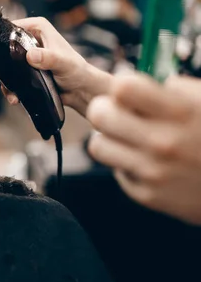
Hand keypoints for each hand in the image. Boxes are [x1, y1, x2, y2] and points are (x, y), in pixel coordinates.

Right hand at [2, 17, 111, 115]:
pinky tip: (14, 97)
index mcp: (38, 28)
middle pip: (5, 46)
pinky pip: (11, 76)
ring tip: (10, 93)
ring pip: (5, 63)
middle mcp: (30, 39)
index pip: (12, 26)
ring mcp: (26, 55)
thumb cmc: (77, 71)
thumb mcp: (63, 62)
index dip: (0, 36)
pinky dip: (10, 87)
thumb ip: (49, 58)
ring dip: (4, 79)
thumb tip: (31, 55)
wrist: (80, 90)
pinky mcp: (25, 70)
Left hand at [87, 74, 200, 224]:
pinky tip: (148, 162)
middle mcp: (163, 143)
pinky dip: (128, 165)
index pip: (123, 88)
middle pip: (99, 114)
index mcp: (183, 113)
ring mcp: (154, 173)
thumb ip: (177, 91)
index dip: (124, 86)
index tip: (130, 92)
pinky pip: (117, 172)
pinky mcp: (149, 196)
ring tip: (127, 137)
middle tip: (119, 112)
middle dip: (107, 109)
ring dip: (110, 138)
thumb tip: (141, 85)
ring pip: (98, 146)